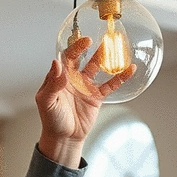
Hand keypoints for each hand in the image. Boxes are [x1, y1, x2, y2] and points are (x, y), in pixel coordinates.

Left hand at [35, 37, 135, 167]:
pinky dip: (120, 77)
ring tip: (116, 47)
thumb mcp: (47, 101)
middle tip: (99, 39)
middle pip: (82, 58)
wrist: (64, 137)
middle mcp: (73, 78)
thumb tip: (56, 63)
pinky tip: (130, 69)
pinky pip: (110, 85)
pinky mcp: (96, 96)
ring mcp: (85, 86)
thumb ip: (52, 83)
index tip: (84, 41)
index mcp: (59, 77)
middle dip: (89, 48)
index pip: (67, 58)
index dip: (75, 48)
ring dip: (105, 57)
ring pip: (97, 68)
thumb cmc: (52, 119)